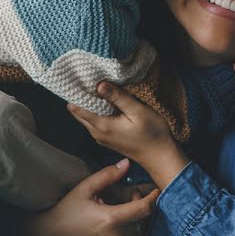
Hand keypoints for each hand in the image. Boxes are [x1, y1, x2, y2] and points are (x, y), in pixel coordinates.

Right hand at [20, 158, 158, 235]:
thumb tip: (127, 163)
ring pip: (140, 233)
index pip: (144, 209)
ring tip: (124, 208)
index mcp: (111, 219)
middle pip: (144, 220)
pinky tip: (119, 221)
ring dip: (139, 220)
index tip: (157, 189)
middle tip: (132, 195)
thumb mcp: (85, 188)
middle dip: (144, 206)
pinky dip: (132, 231)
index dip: (154, 197)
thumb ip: (108, 175)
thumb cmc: (66, 211)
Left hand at [68, 82, 189, 189]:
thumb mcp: (137, 111)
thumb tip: (99, 84)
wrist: (160, 157)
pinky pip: (94, 121)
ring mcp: (100, 136)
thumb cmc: (152, 133)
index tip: (85, 78)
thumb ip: (118, 97)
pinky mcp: (107, 137)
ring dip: (90, 103)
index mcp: (101, 126)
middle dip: (81, 95)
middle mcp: (96, 132)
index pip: (75, 107)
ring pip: (85, 116)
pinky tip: (108, 101)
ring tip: (102, 88)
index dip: (77, 92)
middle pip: (77, 111)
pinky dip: (97, 110)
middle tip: (93, 80)